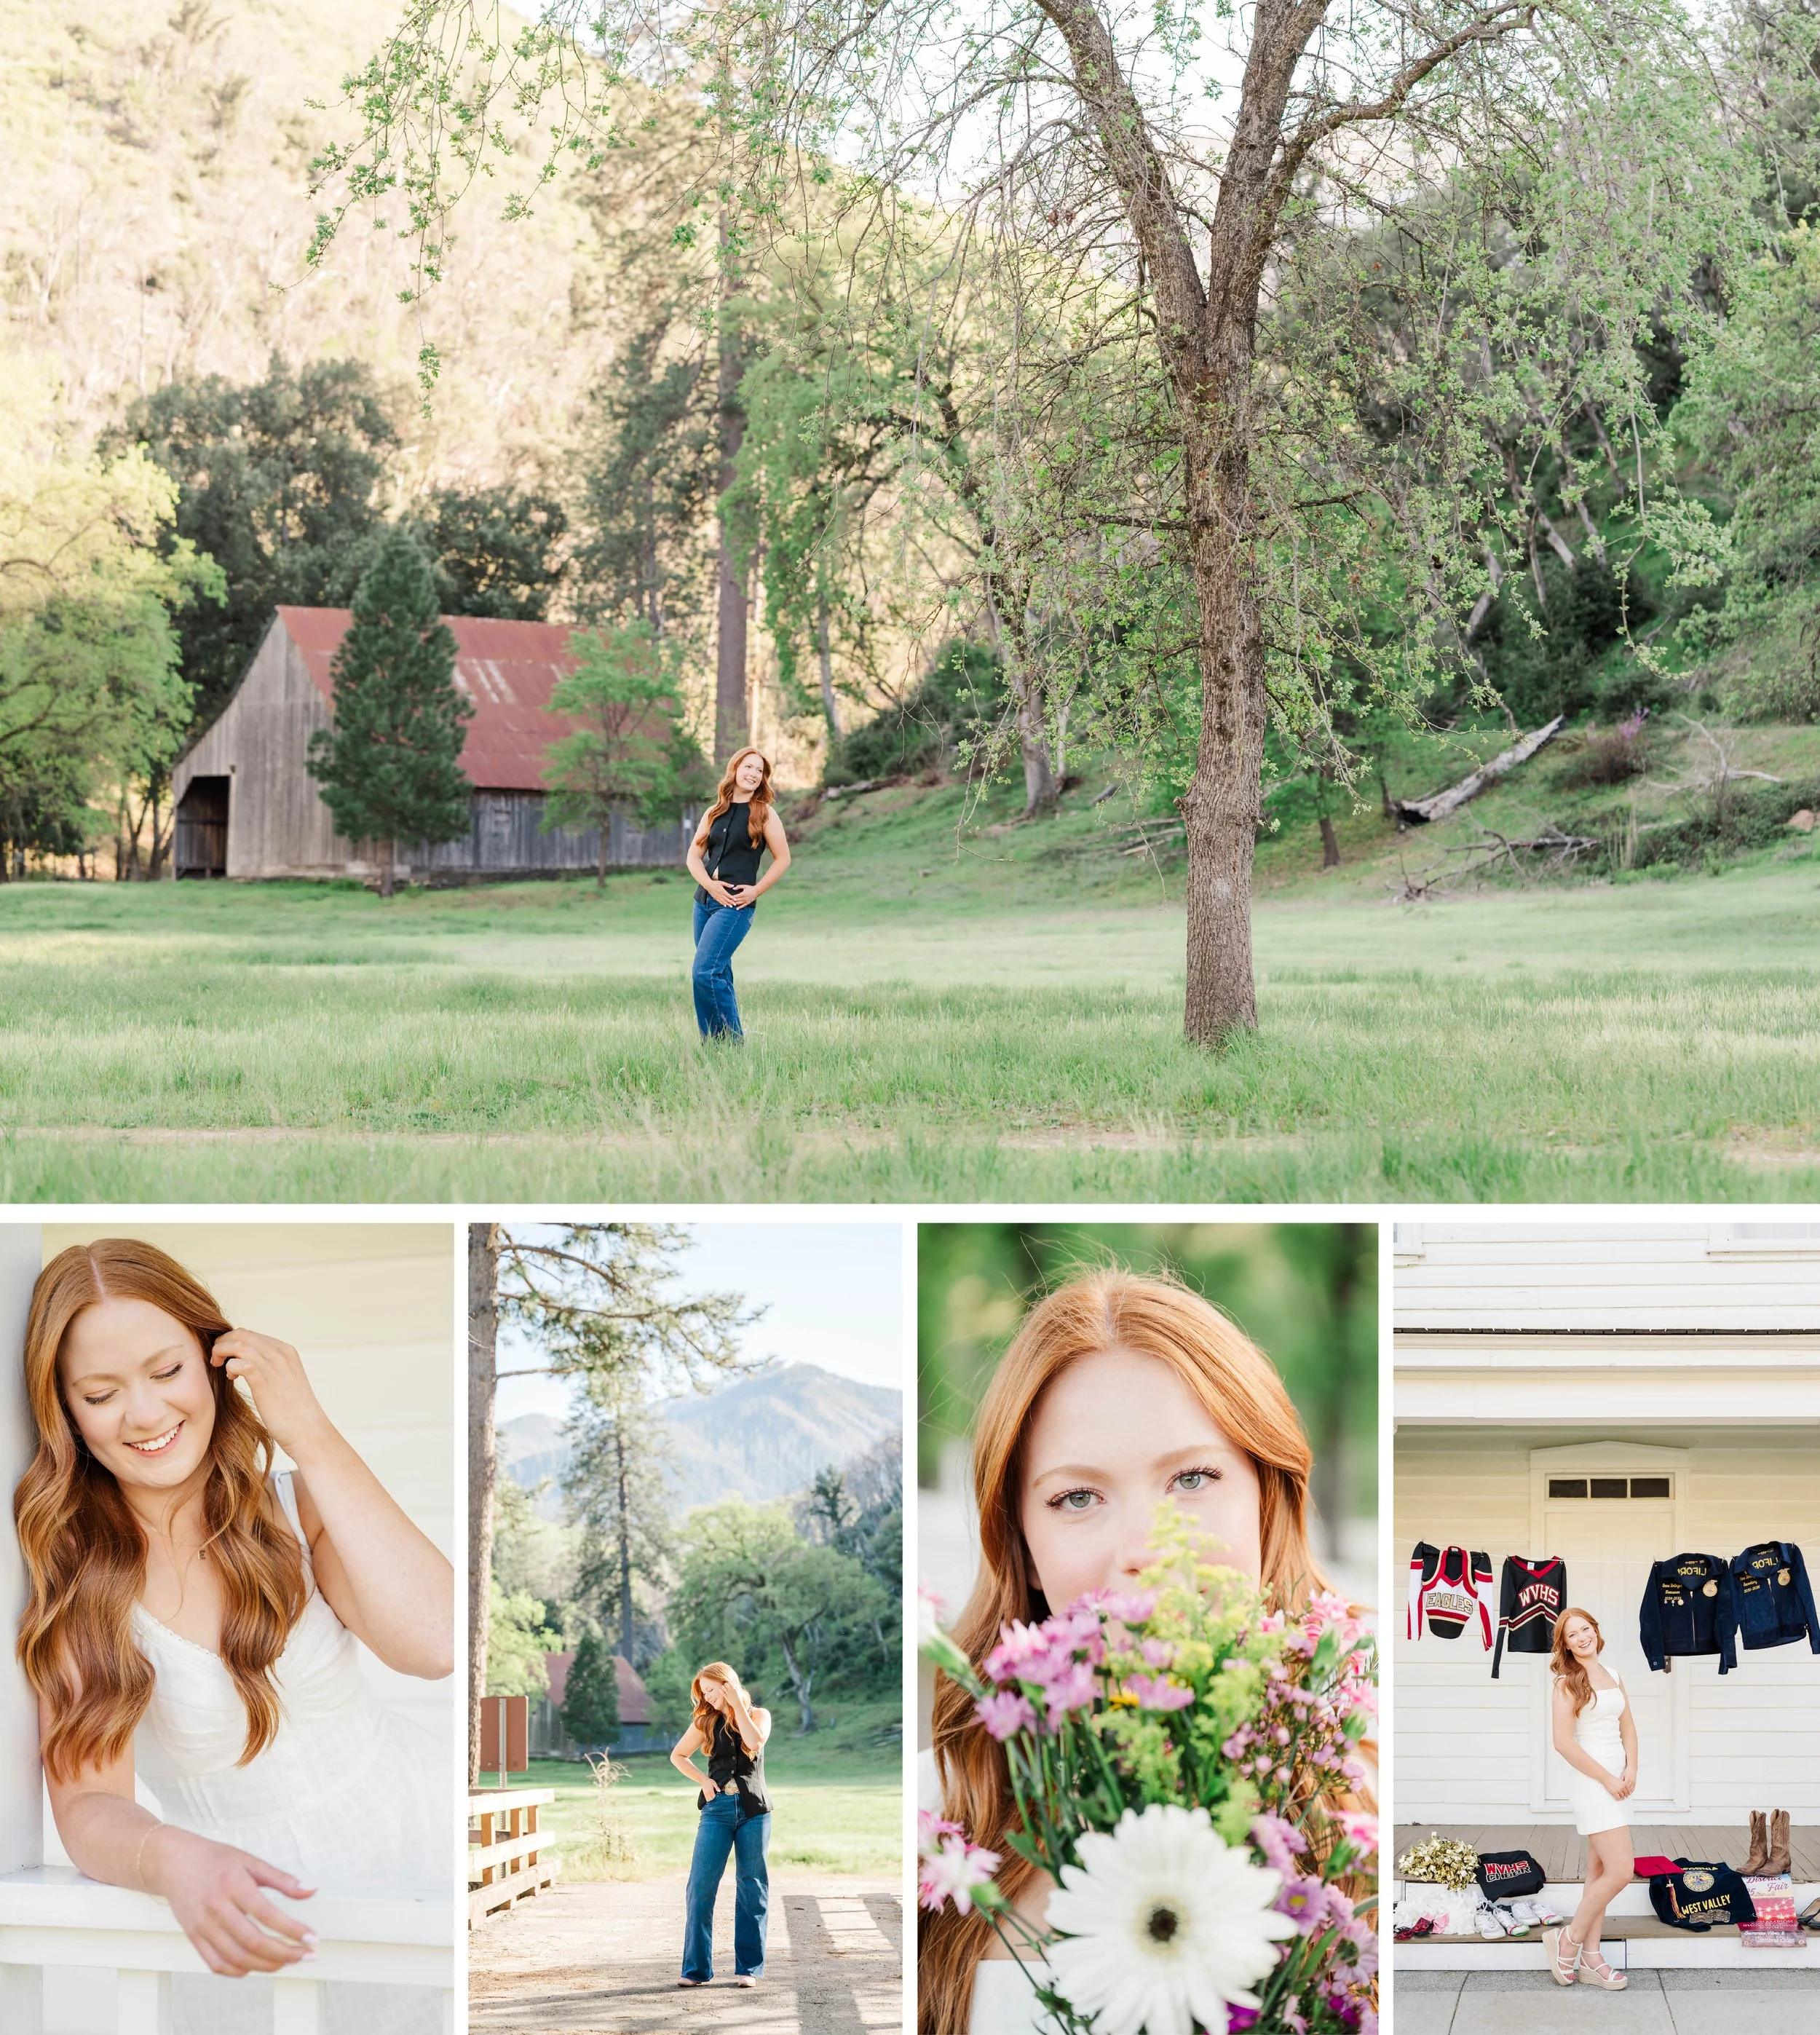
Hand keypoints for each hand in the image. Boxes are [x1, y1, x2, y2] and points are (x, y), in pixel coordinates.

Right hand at [144, 1826, 316, 1976]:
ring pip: (236, 1958)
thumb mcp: (250, 1860)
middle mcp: (216, 1908)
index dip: (293, 1929)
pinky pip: (217, 1964)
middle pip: (252, 1942)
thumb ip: (281, 1879)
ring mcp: (202, 1927)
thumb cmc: (215, 1860)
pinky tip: (258, 1965)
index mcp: (233, 1884)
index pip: (268, 1914)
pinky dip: (239, 1970)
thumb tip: (310, 1891)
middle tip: (307, 1956)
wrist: (174, 1863)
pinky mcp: (194, 1939)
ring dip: (266, 1965)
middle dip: (285, 1953)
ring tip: (288, 1961)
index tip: (313, 1938)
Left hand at [210, 1330, 330, 1457]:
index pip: (251, 1334)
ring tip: (217, 1366)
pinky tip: (231, 1378)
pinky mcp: (264, 1382)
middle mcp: (281, 1354)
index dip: (232, 1341)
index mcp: (286, 1351)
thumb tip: (248, 1364)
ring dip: (221, 1353)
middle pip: (242, 1334)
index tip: (224, 1357)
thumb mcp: (286, 1380)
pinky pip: (239, 1362)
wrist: (308, 1430)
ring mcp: (274, 1366)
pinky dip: (229, 1366)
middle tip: (215, 1360)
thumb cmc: (294, 1411)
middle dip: (223, 1344)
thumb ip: (271, 1368)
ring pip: (238, 1345)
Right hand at [704, 881, 736, 906]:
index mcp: (721, 890)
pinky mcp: (715, 898)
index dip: (732, 898)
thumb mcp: (721, 882)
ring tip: (731, 906)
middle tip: (735, 904)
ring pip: (723, 901)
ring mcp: (717, 896)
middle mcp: (719, 894)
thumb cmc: (715, 883)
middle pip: (726, 899)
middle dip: (731, 902)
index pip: (728, 895)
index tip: (735, 900)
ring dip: (727, 904)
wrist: (708, 885)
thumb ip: (727, 884)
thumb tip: (733, 886)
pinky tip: (725, 905)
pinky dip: (722, 904)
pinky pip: (719, 901)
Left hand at [721, 883, 755, 908]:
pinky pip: (743, 906)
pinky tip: (737, 909)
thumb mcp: (744, 886)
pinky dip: (740, 907)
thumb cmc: (750, 888)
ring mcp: (746, 901)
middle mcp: (744, 898)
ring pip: (739, 903)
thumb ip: (738, 887)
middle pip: (736, 900)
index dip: (731, 898)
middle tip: (727, 903)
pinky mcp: (748, 903)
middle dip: (732, 902)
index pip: (735, 896)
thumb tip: (733, 888)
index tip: (727, 898)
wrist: (757, 891)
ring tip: (730, 906)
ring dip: (735, 905)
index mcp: (742, 894)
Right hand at [1604, 1771, 1628, 1799]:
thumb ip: (1623, 1785)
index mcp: (1624, 1784)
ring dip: (1621, 1797)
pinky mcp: (1614, 1792)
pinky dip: (1618, 1799)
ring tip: (1620, 1797)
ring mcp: (1618, 1790)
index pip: (1628, 1791)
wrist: (1606, 1777)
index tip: (1627, 1794)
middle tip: (1623, 1796)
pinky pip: (1618, 1798)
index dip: (1628, 1793)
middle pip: (1626, 1794)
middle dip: (1624, 1795)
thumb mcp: (1619, 1781)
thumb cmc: (1611, 1778)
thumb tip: (1624, 1789)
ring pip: (1622, 1796)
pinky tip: (1617, 1798)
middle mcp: (1622, 1787)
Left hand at [1615, 1769, 1636, 1798]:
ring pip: (1631, 1789)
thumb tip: (1619, 1783)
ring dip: (1629, 1792)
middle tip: (1624, 1795)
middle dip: (1626, 1792)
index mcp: (1627, 1779)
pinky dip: (1632, 1790)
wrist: (1632, 1768)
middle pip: (1628, 1788)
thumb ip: (1621, 1779)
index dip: (1623, 1790)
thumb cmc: (1627, 1770)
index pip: (1625, 1786)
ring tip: (1627, 1795)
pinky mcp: (1635, 1782)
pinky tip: (1630, 1792)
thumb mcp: (1623, 1774)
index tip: (1622, 1792)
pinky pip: (1634, 1787)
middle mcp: (1631, 1781)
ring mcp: (1633, 1782)